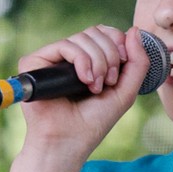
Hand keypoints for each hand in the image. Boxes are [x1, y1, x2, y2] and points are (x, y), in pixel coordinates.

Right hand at [16, 24, 148, 157]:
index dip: (118, 43)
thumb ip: (137, 62)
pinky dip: (81, 61)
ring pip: (82, 37)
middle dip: (110, 55)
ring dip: (98, 62)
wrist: (68, 142)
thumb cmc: (93, 122)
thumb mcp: (125, 92)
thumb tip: (134, 30)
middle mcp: (68, 57)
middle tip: (108, 82)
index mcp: (87, 60)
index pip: (104, 32)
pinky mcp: (35, 62)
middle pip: (96, 31)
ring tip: (94, 87)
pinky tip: (84, 80)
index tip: (121, 68)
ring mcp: (51, 58)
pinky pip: (64, 45)